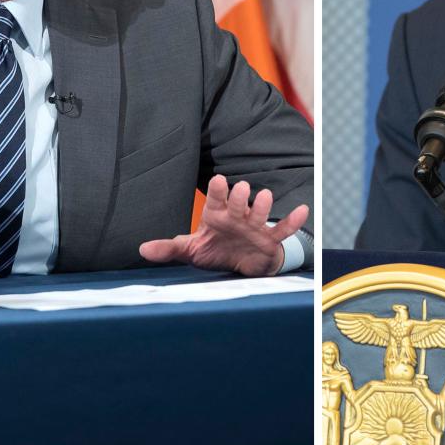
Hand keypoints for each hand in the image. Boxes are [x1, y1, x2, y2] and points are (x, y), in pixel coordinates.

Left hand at [138, 174, 309, 276]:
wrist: (239, 264)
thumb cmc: (214, 250)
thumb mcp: (190, 250)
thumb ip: (169, 249)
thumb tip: (142, 250)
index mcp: (216, 214)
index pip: (216, 198)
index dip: (218, 190)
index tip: (217, 180)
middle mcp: (236, 216)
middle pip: (239, 201)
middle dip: (240, 196)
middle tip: (241, 189)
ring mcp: (254, 227)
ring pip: (261, 212)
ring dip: (263, 205)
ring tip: (263, 198)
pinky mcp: (270, 240)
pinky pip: (284, 230)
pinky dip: (293, 220)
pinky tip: (302, 210)